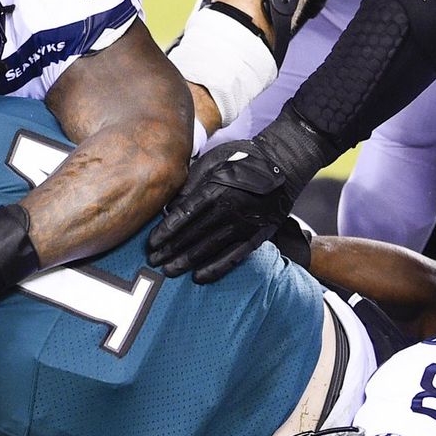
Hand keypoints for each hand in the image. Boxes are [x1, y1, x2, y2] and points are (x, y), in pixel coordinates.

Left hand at [146, 107, 331, 282]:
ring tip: (169, 270)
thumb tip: (169, 207)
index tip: (151, 243)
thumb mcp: (213, 161)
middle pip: (193, 235)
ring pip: (210, 249)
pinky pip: (233, 257)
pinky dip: (215, 269)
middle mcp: (229, 210)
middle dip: (170, 250)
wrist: (284, 164)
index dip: (165, 232)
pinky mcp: (257, 236)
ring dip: (187, 261)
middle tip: (153, 262)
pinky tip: (199, 277)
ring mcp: (244, 225)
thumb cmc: (243, 158)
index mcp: (216, 189)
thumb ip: (191, 184)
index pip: (184, 216)